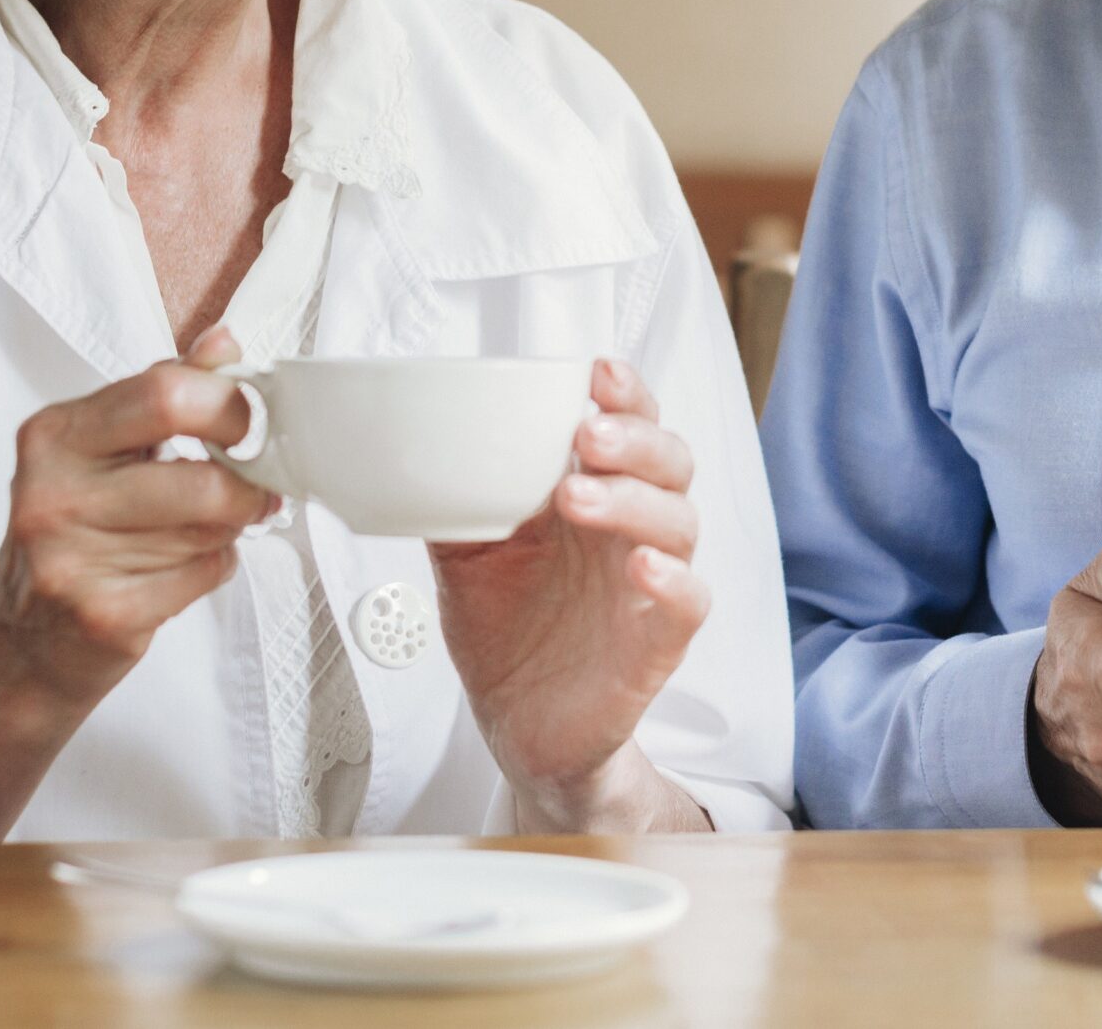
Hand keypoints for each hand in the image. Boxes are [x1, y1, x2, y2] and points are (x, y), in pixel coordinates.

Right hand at [0, 328, 273, 710]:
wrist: (22, 643)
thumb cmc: (71, 534)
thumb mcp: (100, 451)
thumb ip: (162, 394)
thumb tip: (223, 344)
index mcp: (55, 435)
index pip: (167, 393)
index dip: (231, 407)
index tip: (254, 422)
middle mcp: (53, 493)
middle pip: (202, 476)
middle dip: (246, 485)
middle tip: (255, 488)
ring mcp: (72, 558)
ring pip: (211, 529)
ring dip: (228, 529)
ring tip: (201, 531)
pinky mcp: (103, 614)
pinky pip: (204, 574)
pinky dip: (212, 568)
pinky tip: (178, 570)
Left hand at [430, 359, 708, 829]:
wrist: (520, 729)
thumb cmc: (507, 635)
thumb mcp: (465, 558)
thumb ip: (455, 503)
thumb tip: (410, 452)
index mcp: (593, 496)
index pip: (629, 427)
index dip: (625, 394)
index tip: (596, 372)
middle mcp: (629, 530)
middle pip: (668, 462)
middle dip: (633, 439)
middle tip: (584, 436)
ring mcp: (650, 583)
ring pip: (680, 520)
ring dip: (635, 499)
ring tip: (579, 497)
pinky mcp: (660, 640)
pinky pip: (690, 599)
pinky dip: (673, 577)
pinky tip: (640, 566)